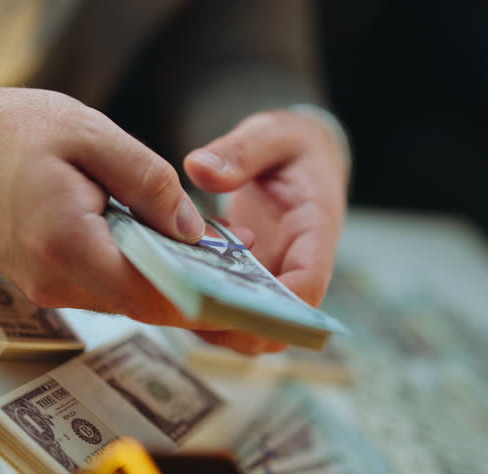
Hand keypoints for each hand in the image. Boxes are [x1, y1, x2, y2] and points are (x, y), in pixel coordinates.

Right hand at [0, 82, 284, 353]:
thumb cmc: (17, 131)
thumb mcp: (92, 135)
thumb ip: (148, 182)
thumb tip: (191, 230)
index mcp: (66, 245)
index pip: (149, 295)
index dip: (201, 298)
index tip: (242, 294)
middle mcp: (55, 281)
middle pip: (143, 302)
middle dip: (193, 286)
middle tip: (239, 261)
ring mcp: (46, 287)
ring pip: (127, 296)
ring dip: (166, 277)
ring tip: (208, 244)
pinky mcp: (46, 281)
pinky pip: (105, 286)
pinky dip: (137, 270)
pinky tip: (158, 242)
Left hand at [184, 109, 348, 323]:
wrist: (299, 156)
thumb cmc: (292, 146)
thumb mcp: (271, 133)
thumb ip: (240, 150)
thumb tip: (198, 169)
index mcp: (316, 228)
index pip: (309, 282)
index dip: (277, 305)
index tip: (232, 303)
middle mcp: (298, 264)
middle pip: (280, 323)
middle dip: (238, 326)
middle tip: (185, 304)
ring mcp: (273, 276)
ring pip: (253, 327)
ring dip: (215, 322)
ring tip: (172, 292)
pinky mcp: (250, 279)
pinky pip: (231, 309)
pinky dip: (202, 305)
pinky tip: (172, 280)